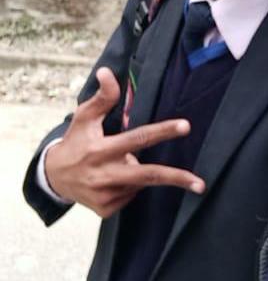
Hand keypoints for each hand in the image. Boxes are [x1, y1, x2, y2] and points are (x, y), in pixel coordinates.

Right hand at [45, 66, 204, 217]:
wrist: (54, 178)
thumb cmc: (76, 142)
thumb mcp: (84, 118)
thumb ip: (102, 97)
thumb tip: (107, 72)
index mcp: (101, 149)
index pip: (138, 138)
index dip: (162, 132)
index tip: (186, 126)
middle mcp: (104, 174)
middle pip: (149, 175)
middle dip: (177, 178)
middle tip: (201, 183)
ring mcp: (105, 194)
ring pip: (140, 183)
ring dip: (140, 173)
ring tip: (121, 164)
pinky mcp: (105, 209)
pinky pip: (131, 196)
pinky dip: (130, 186)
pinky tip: (114, 180)